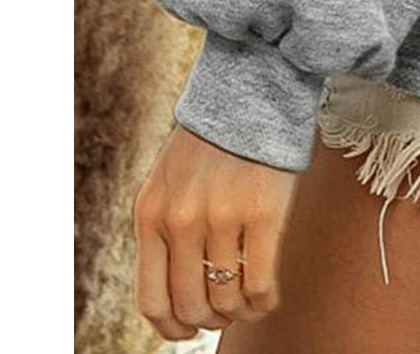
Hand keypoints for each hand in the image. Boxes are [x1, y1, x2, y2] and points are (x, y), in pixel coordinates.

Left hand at [132, 122, 299, 339]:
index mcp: (150, 215)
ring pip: (227, 299)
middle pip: (191, 305)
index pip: (152, 300)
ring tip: (249, 302)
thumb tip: (175, 298)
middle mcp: (180, 220)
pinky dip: (264, 300)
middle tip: (225, 312)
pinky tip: (269, 293)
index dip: (171, 328)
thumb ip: (165, 231)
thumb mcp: (168, 183)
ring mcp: (221, 217)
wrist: (250, 91)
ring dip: (239, 312)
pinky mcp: (263, 213)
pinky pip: (260, 283)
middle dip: (209, 319)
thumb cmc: (211, 141)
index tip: (188, 331)